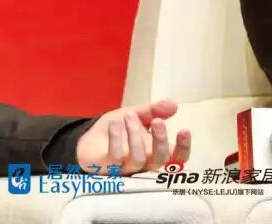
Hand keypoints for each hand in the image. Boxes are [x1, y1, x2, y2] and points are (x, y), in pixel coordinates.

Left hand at [75, 99, 191, 174]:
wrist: (87, 138)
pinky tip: (114, 124)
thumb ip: (154, 111)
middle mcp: (144, 163)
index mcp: (155, 152)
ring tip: (129, 116)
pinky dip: (116, 139)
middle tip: (157, 120)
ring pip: (139, 158)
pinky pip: (116, 157)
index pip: (177, 157)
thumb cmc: (117, 129)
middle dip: (160, 139)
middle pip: (160, 160)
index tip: (184, 129)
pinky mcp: (108, 167)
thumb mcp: (136, 115)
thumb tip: (174, 104)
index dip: (183, 147)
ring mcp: (126, 167)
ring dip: (135, 135)